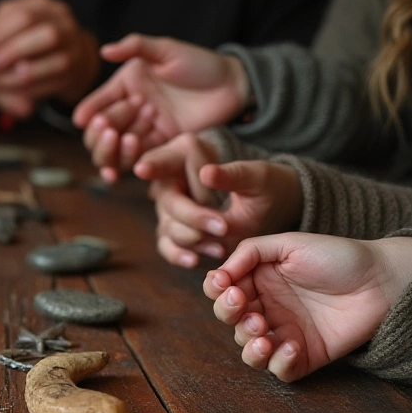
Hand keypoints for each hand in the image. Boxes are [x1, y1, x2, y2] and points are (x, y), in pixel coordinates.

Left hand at [0, 0, 98, 117]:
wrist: (74, 62)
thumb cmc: (29, 53)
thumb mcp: (7, 43)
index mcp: (36, 3)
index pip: (8, 13)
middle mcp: (57, 13)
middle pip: (26, 19)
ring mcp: (71, 36)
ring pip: (45, 40)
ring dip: (13, 66)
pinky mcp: (76, 64)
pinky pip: (53, 70)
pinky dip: (27, 84)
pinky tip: (10, 93)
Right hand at [73, 34, 250, 181]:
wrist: (235, 87)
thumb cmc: (202, 64)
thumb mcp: (168, 50)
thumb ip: (136, 46)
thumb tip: (103, 50)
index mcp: (128, 85)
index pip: (99, 101)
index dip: (88, 112)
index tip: (84, 120)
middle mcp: (131, 108)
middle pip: (100, 130)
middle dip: (98, 133)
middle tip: (110, 130)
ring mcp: (144, 129)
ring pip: (114, 148)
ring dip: (109, 151)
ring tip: (122, 142)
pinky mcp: (160, 146)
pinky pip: (135, 159)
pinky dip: (124, 165)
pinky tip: (118, 172)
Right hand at [134, 134, 301, 267]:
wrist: (268, 205)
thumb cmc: (264, 184)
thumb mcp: (258, 176)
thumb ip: (234, 175)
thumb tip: (205, 174)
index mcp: (186, 153)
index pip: (163, 159)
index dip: (153, 165)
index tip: (143, 170)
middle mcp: (170, 179)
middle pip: (169, 202)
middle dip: (194, 217)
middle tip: (224, 226)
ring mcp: (168, 206)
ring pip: (168, 226)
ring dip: (194, 238)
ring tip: (222, 245)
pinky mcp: (172, 229)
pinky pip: (166, 244)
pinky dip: (178, 254)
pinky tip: (195, 259)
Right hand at [204, 233, 411, 381]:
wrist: (380, 280)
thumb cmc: (336, 257)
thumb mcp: (289, 244)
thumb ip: (249, 251)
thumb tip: (219, 272)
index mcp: (259, 283)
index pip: (223, 291)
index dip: (216, 290)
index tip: (225, 284)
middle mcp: (267, 309)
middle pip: (230, 321)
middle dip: (229, 315)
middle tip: (244, 306)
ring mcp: (285, 334)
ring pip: (249, 351)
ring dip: (248, 345)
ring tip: (263, 333)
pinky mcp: (304, 356)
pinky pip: (280, 370)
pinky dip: (279, 362)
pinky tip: (291, 346)